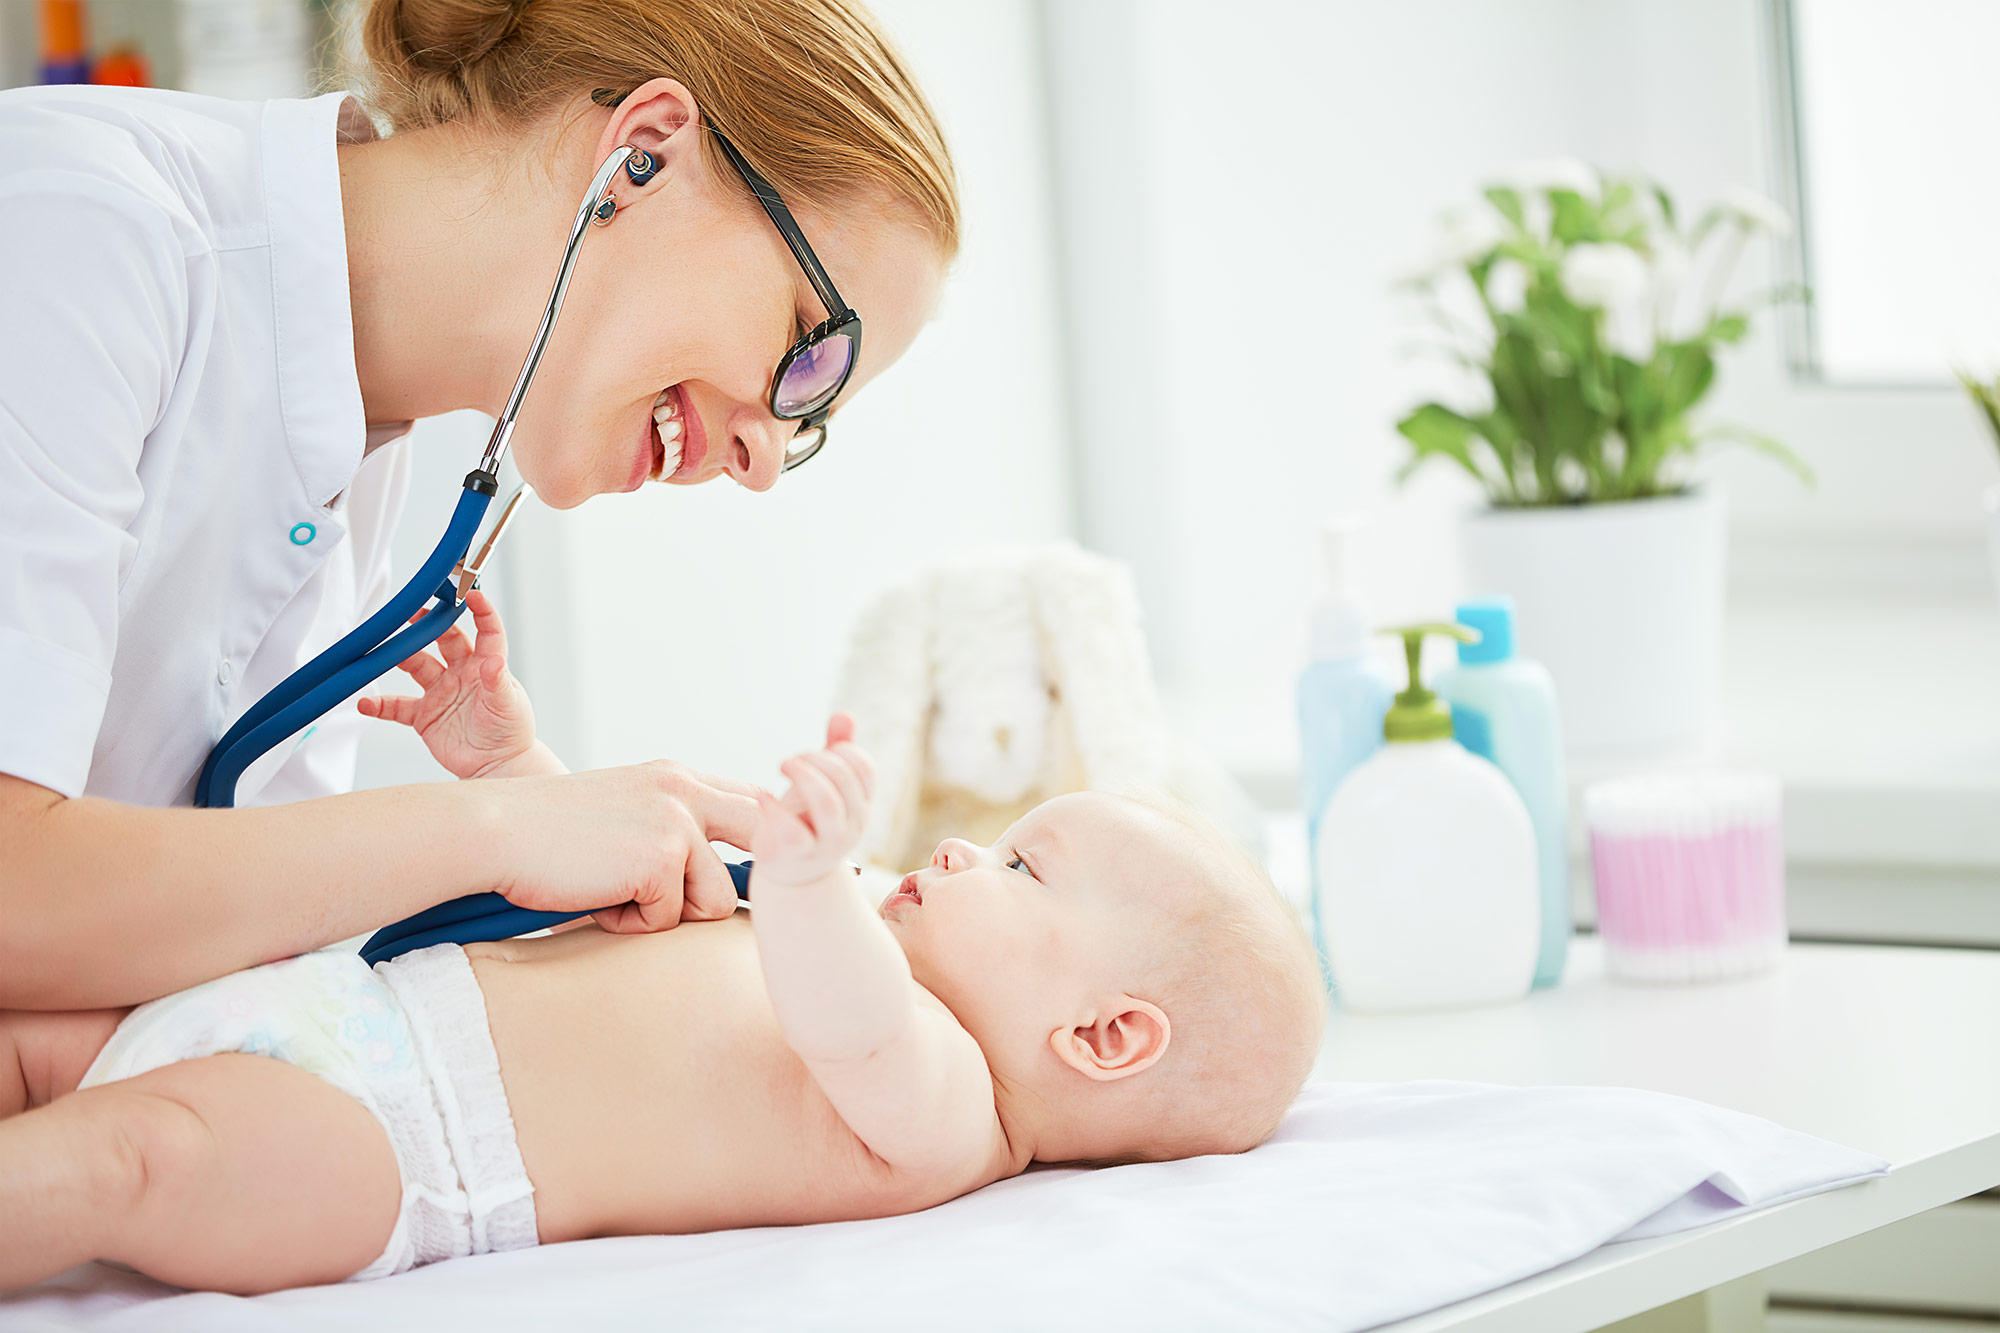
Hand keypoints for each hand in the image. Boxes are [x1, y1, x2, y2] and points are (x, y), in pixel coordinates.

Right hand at [358, 588, 535, 779]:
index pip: (486, 631)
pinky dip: (380, 704)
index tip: (471, 593)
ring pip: (416, 666)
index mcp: (486, 665)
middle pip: (443, 640)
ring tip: (381, 653)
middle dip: (427, 625)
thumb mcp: (508, 706)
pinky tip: (366, 703)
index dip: (480, 610)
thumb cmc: (511, 733)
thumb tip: (495, 661)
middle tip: (413, 614)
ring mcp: (441, 692)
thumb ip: (498, 683)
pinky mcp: (425, 715)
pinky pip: (397, 706)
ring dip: (399, 658)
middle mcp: (461, 673)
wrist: (496, 767)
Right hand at [495, 760, 767, 930]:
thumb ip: (669, 832)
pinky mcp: (662, 859)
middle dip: (749, 879)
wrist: (493, 831)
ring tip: (616, 895)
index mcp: (676, 778)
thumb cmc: (547, 838)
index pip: (752, 802)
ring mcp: (677, 822)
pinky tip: (596, 899)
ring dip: (667, 913)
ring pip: (716, 900)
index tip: (754, 870)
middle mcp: (685, 791)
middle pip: (765, 838)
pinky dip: (630, 923)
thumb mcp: (621, 816)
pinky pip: (668, 920)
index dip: (762, 840)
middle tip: (715, 904)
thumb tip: (723, 887)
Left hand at [753, 713, 877, 888]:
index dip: (842, 751)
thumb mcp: (823, 785)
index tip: (816, 752)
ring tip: (783, 765)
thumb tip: (845, 715)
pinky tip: (763, 797)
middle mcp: (850, 824)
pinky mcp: (797, 856)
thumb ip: (836, 750)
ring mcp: (827, 843)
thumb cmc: (807, 821)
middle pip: (845, 782)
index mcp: (859, 804)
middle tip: (790, 760)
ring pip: (828, 804)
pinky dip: (775, 811)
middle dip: (817, 761)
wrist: (792, 874)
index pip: (865, 769)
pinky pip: (793, 833)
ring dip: (804, 776)